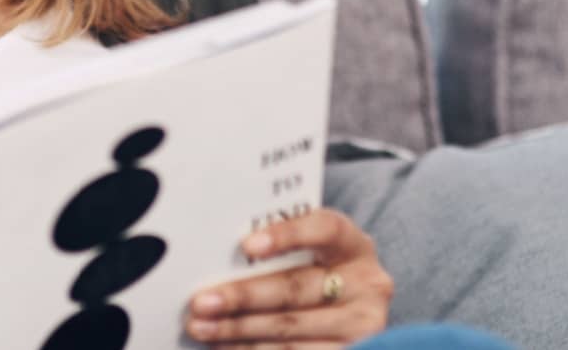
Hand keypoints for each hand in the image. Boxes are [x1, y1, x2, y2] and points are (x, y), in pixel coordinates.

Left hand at [185, 208, 392, 347]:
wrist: (350, 308)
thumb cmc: (315, 270)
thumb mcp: (309, 252)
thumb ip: (278, 249)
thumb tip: (217, 255)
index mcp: (353, 244)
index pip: (324, 229)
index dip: (287, 236)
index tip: (247, 246)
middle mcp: (367, 284)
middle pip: (297, 288)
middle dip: (243, 296)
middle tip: (200, 301)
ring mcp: (363, 324)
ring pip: (291, 329)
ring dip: (240, 330)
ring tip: (202, 328)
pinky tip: (226, 348)